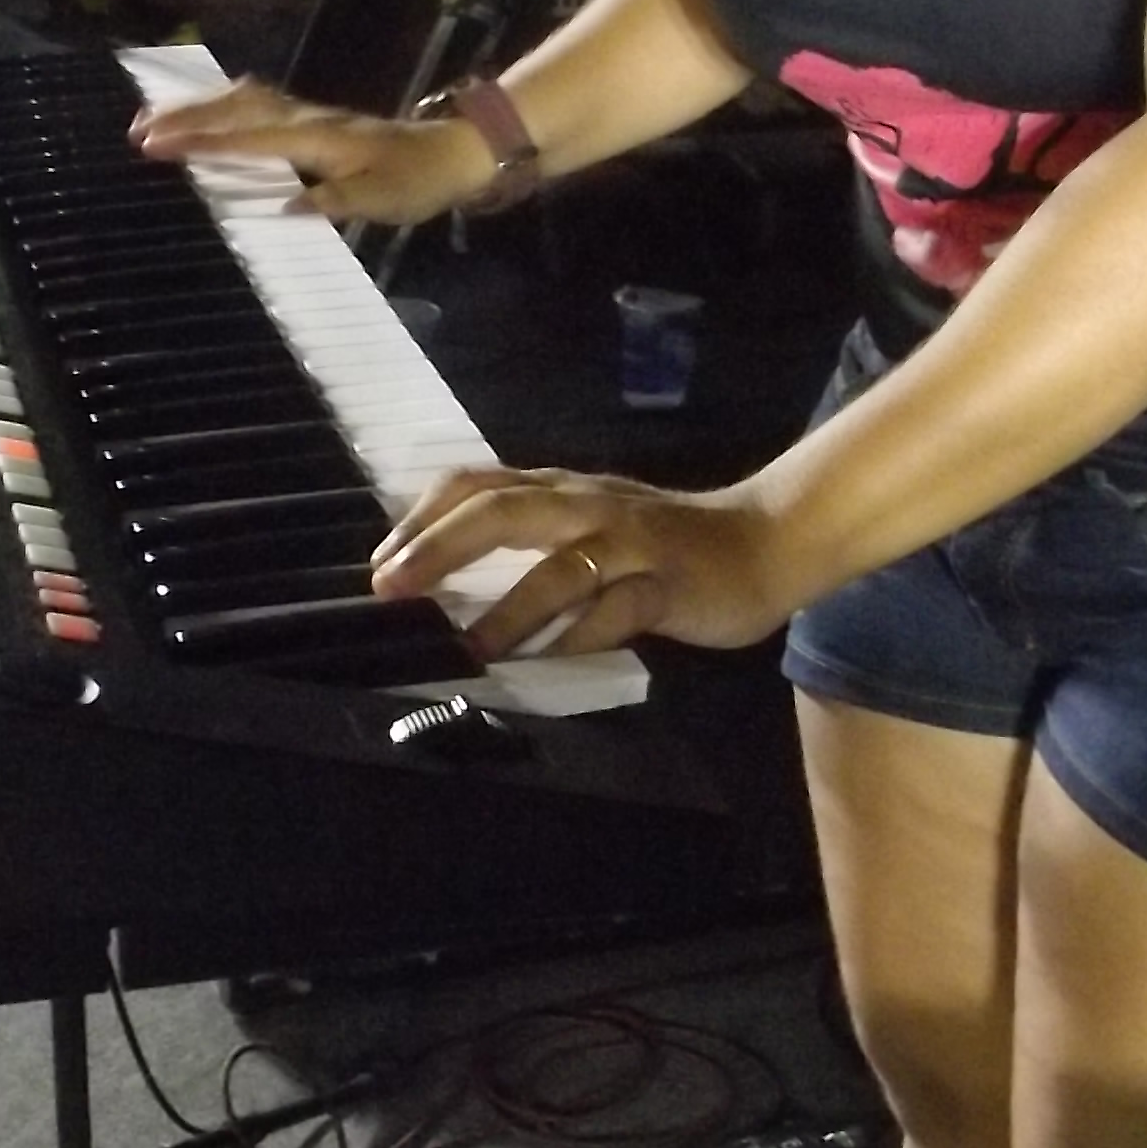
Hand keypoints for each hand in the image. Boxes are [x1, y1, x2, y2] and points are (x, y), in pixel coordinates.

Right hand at [130, 77, 492, 228]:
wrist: (452, 152)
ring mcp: (308, 114)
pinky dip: (222, 106)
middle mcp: (307, 118)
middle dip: (186, 116)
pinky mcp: (311, 119)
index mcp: (318, 138)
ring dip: (199, 107)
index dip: (202, 143)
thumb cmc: (417, 181)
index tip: (157, 147)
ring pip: (243, 100)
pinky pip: (256, 104)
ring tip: (156, 120)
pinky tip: (206, 114)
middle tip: (138, 130)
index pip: (249, 140)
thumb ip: (336, 203)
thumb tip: (285, 208)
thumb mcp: (383, 201)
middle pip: (235, 107)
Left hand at [370, 465, 794, 658]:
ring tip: (466, 647)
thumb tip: (446, 573)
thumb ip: (532, 539)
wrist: (765, 540)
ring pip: (559, 566)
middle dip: (440, 548)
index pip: (479, 484)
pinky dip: (578, 636)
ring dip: (507, 610)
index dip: (423, 518)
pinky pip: (618, 611)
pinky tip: (548, 662)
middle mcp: (588, 506)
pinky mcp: (668, 584)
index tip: (381, 563)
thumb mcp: (589, 525)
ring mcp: (631, 544)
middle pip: (503, 511)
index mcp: (562, 491)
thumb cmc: (665, 542)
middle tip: (392, 589)